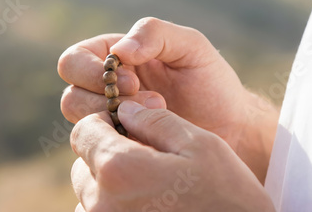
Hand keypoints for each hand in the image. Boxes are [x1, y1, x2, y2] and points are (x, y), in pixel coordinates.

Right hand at [58, 17, 277, 181]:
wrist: (231, 128)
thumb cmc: (211, 84)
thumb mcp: (191, 47)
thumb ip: (155, 34)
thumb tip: (118, 50)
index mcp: (114, 57)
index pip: (75, 60)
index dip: (92, 71)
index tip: (132, 82)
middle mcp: (105, 89)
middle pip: (72, 93)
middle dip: (103, 100)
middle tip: (150, 102)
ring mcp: (111, 120)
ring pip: (80, 123)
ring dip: (115, 121)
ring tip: (158, 118)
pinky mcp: (119, 146)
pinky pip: (100, 148)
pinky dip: (122, 143)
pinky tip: (153, 139)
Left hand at [70, 102, 274, 211]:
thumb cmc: (228, 197)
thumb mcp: (200, 145)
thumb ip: (155, 120)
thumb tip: (124, 110)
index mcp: (118, 168)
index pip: (83, 130)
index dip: (105, 122)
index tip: (129, 127)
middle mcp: (101, 202)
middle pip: (83, 162)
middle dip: (107, 153)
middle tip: (144, 158)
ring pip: (90, 192)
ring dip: (110, 183)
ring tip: (150, 187)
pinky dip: (114, 207)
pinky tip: (148, 207)